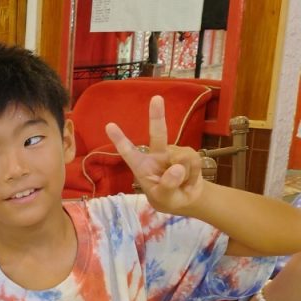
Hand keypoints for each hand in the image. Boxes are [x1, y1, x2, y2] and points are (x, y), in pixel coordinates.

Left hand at [105, 95, 204, 214]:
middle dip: (157, 116)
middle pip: (158, 134)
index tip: (109, 125)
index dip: (120, 140)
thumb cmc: (167, 198)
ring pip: (183, 157)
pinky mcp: (187, 153)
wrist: (187, 199)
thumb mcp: (163, 199)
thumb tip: (176, 168)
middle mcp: (156, 155)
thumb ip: (167, 186)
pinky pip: (194, 160)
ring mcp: (173, 152)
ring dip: (186, 173)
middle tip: (156, 98)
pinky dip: (194, 173)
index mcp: (142, 167)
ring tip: (181, 183)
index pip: (129, 152)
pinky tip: (189, 178)